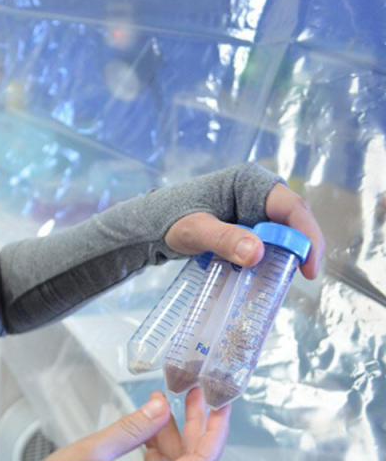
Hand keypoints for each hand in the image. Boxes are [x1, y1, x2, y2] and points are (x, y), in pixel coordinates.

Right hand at [42, 389, 229, 460]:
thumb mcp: (93, 451)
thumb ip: (133, 428)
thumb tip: (163, 406)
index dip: (214, 431)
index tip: (220, 404)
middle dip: (195, 425)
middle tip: (192, 391)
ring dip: (174, 434)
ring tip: (163, 400)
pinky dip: (157, 447)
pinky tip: (148, 424)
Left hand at [164, 183, 324, 278]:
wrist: (150, 225)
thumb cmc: (168, 220)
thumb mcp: (194, 231)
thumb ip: (223, 239)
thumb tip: (258, 253)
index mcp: (248, 182)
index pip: (291, 207)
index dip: (307, 236)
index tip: (309, 267)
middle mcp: (256, 191)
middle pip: (292, 220)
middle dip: (301, 247)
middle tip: (302, 276)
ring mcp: (252, 208)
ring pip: (282, 232)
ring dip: (286, 254)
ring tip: (285, 278)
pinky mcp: (246, 223)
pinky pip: (267, 240)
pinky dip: (270, 256)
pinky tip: (266, 275)